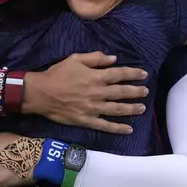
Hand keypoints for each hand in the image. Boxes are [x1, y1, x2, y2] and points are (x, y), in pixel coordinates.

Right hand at [22, 52, 148, 133]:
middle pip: (122, 92)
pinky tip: (129, 129)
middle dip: (136, 91)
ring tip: (142, 108)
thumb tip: (114, 59)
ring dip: (132, 108)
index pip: (119, 74)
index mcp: (95, 76)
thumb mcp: (75, 59)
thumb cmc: (57, 74)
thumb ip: (95, 58)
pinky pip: (105, 125)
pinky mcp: (86, 120)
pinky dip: (118, 128)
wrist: (41, 93)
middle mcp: (97, 92)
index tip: (144, 74)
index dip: (133, 73)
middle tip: (146, 91)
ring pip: (117, 109)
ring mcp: (93, 108)